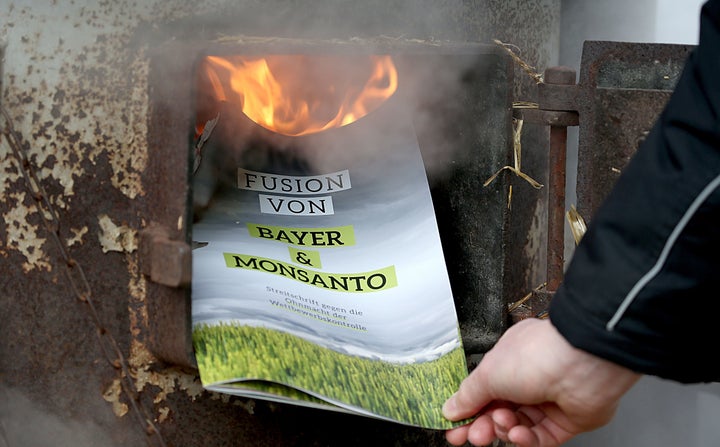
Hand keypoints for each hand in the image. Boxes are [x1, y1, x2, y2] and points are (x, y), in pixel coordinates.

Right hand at [443, 318, 639, 445]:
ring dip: (504, 429)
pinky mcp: (564, 421)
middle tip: (472, 435)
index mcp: (508, 361)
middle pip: (498, 411)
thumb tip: (451, 408)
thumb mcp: (488, 374)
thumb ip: (468, 395)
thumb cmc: (537, 355)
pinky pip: (539, 438)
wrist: (580, 364)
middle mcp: (529, 379)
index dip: (467, 409)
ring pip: (516, 425)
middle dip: (483, 425)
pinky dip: (525, 439)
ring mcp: (547, 400)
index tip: (453, 425)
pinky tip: (518, 433)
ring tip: (501, 424)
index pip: (483, 391)